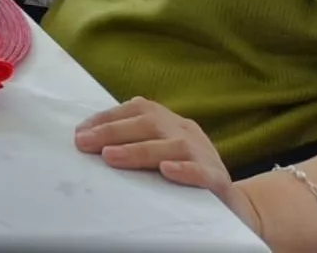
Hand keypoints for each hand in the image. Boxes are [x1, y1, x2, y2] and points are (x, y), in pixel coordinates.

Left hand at [74, 98, 257, 233]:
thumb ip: (133, 145)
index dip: (107, 118)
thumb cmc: (185, 178)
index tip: (80, 132)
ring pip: (173, 145)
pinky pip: (203, 172)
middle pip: (150, 123)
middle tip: (85, 144)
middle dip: (113, 131)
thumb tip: (87, 143)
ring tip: (110, 157)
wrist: (235, 206)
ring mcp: (206, 154)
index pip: (137, 110)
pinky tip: (166, 170)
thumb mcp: (159, 155)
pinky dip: (184, 169)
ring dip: (138, 150)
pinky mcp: (219, 180)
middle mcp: (187, 132)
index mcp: (171, 123)